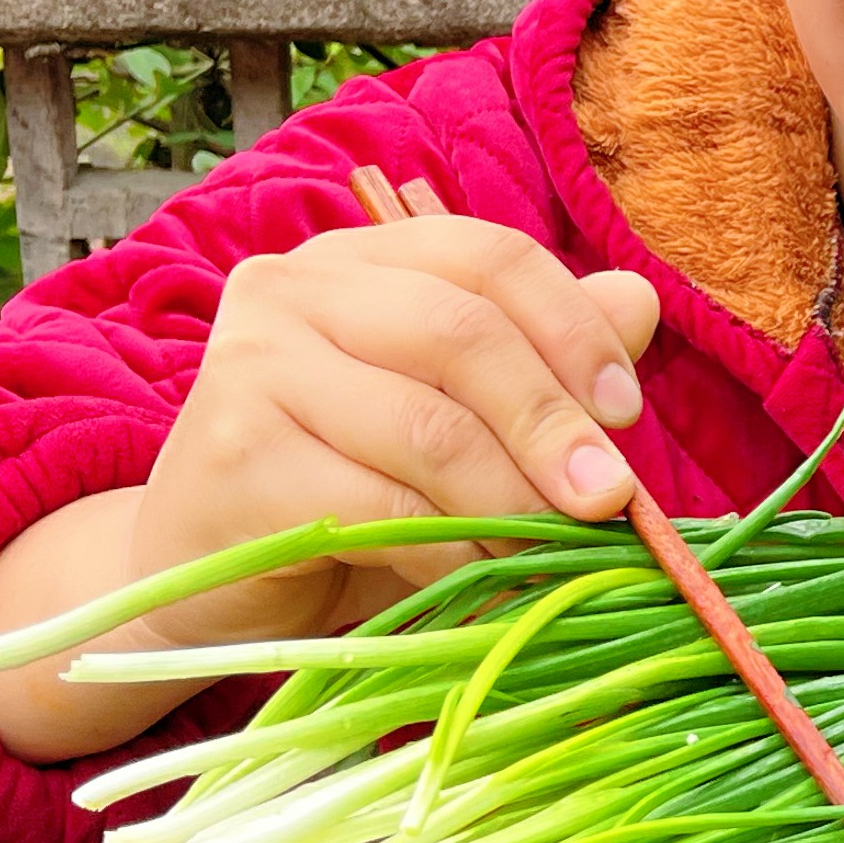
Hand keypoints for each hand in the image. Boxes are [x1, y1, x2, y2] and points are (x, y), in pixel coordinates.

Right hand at [133, 217, 666, 647]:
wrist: (202, 584)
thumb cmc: (344, 498)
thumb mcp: (454, 423)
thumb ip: (540, 360)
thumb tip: (641, 301)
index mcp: (359, 259)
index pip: (489, 257)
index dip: (573, 327)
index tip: (628, 411)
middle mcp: (293, 288)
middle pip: (463, 333)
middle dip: (554, 423)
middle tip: (612, 501)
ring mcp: (250, 365)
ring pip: (430, 428)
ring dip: (514, 505)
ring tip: (556, 558)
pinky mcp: (234, 458)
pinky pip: (384, 509)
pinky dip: (457, 557)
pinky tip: (484, 585)